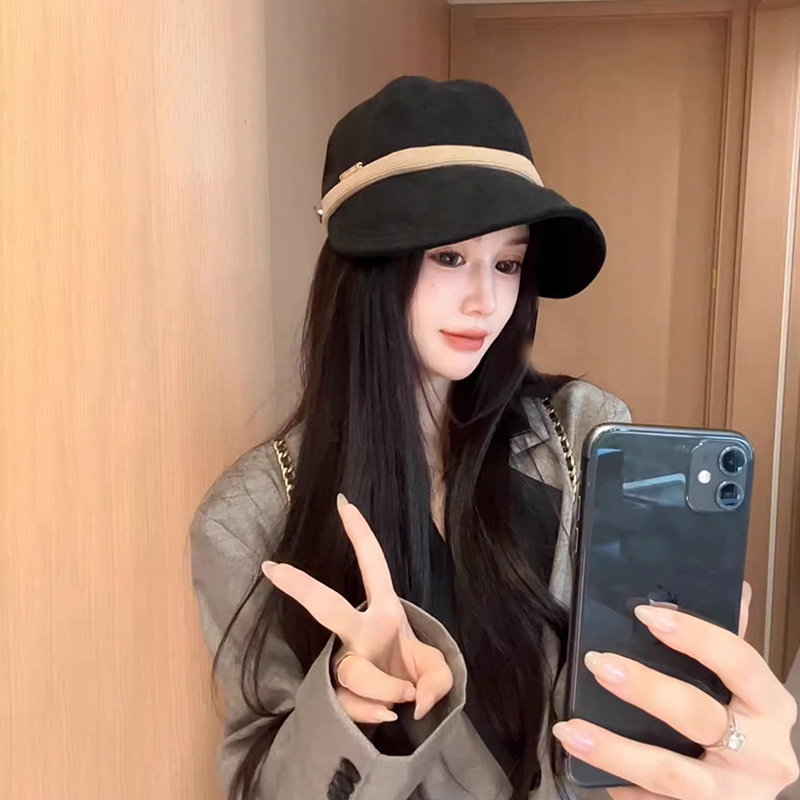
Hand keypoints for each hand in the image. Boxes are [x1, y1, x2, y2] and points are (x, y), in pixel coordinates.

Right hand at [262, 494, 452, 724]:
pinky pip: (353, 704)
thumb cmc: (414, 676)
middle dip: (302, 588)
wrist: (402, 715)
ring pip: (354, 671)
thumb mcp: (436, 672)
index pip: (373, 566)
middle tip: (274, 569)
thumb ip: (436, 681)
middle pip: (328, 607)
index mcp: (385, 611)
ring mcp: (345, 661)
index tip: (343, 502)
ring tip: (406, 698)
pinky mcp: (337, 693)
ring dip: (386, 687)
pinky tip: (387, 715)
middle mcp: (360, 631)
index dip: (360, 534)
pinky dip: (375, 711)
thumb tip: (413, 701)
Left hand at [553, 582, 798, 798]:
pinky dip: (619, 787)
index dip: (694, 635)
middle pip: (697, 716)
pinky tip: (585, 768)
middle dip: (645, 688)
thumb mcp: (746, 692)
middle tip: (598, 662)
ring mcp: (731, 795)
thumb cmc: (744, 733)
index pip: (739, 660)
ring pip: (669, 772)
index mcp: (770, 707)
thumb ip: (728, 646)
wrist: (748, 799)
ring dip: (614, 750)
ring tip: (569, 729)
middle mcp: (761, 755)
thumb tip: (729, 586)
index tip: (645, 614)